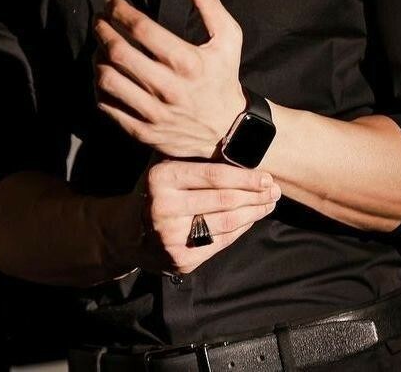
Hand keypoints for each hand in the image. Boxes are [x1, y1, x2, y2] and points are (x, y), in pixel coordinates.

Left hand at [93, 0, 246, 157]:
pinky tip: (105, 73)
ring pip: (107, 79)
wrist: (228, 130)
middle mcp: (168, 88)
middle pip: (118, 52)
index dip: (119, 10)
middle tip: (99, 21)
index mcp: (187, 62)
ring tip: (100, 47)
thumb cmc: (224, 76)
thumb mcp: (228, 37)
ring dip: (97, 58)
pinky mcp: (143, 132)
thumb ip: (209, 3)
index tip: (111, 2)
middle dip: (102, 30)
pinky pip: (107, 106)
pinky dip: (99, 87)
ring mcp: (153, 113)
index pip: (141, 29)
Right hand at [129, 159, 280, 274]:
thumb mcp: (165, 163)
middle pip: (224, 201)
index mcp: (161, 178)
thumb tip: (239, 140)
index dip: (245, 177)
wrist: (126, 230)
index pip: (213, 177)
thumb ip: (192, 154)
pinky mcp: (181, 260)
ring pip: (226, 224)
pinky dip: (241, 229)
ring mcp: (171, 238)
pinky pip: (221, 242)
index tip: (267, 176)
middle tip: (275, 190)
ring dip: (254, 213)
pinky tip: (251, 218)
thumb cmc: (155, 188)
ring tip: (269, 203)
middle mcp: (164, 209)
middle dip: (255, 195)